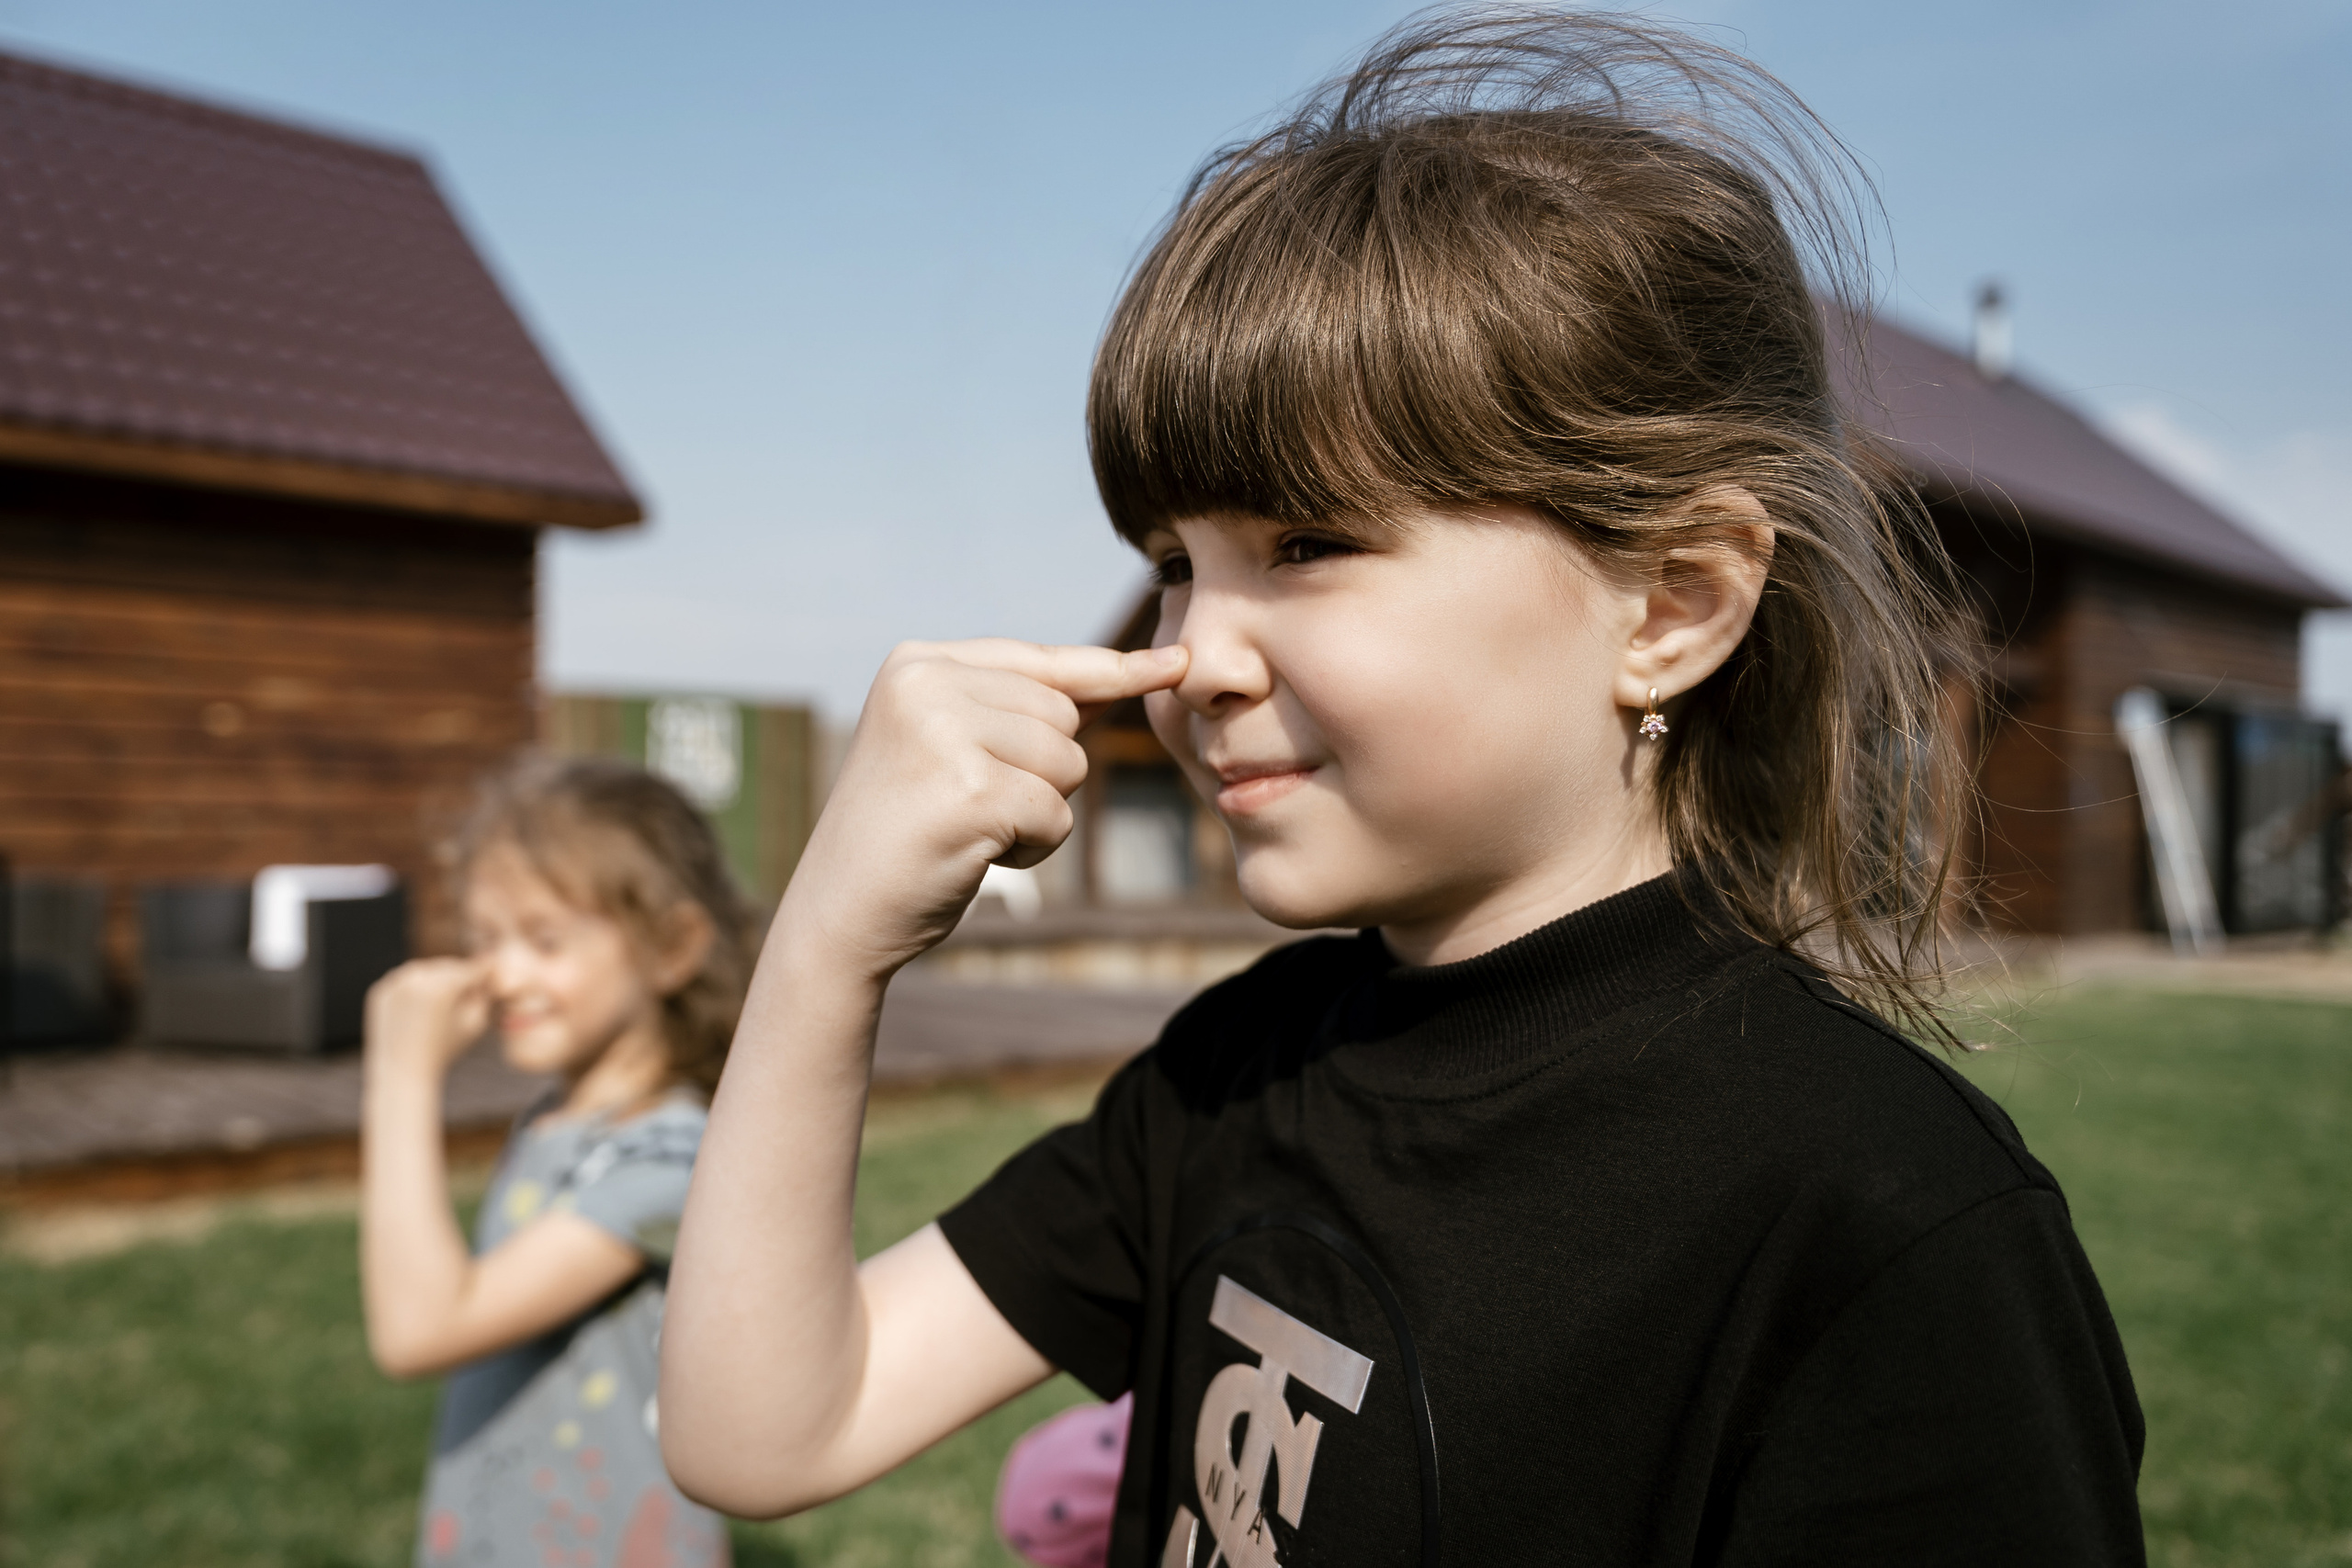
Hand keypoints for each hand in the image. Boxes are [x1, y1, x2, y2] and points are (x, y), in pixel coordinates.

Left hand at [365, 957, 492, 1083]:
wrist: (401, 1073)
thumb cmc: (445, 1049)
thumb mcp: (476, 1022)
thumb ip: (484, 992)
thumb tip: (487, 965)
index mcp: (443, 984)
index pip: (473, 969)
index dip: (485, 975)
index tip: (491, 981)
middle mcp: (416, 976)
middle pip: (449, 967)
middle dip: (458, 979)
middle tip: (465, 998)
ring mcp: (395, 981)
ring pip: (426, 972)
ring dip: (436, 982)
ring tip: (440, 1009)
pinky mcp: (380, 990)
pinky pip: (406, 982)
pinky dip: (414, 991)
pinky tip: (419, 1013)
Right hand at [783, 638, 1187, 979]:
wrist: (839, 912)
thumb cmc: (904, 833)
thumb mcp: (951, 745)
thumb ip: (1020, 708)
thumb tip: (1125, 674)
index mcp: (918, 663)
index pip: (1039, 661)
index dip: (1110, 670)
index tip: (1177, 663)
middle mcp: (926, 684)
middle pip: (1063, 717)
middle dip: (1042, 773)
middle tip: (969, 804)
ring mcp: (944, 734)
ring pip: (1068, 765)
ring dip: (1037, 812)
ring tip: (967, 827)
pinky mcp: (970, 790)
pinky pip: (1056, 815)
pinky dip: (1031, 848)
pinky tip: (973, 853)